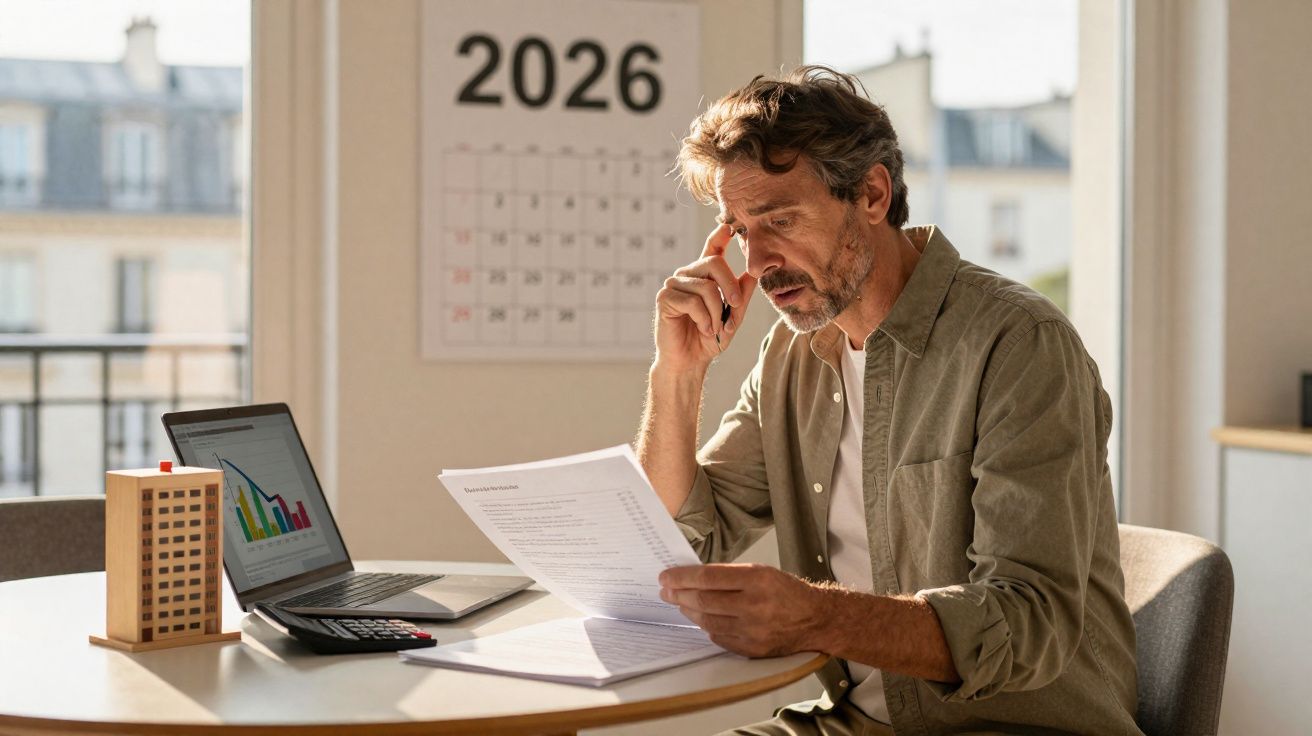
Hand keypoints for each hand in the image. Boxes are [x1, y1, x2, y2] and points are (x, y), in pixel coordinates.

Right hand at [653, 224, 758, 370]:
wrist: (690, 362)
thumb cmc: (710, 338)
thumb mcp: (734, 316)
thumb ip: (742, 295)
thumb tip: (754, 273)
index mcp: (703, 276)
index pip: (712, 248)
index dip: (720, 235)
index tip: (729, 225)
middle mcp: (687, 275)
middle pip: (714, 263)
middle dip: (731, 287)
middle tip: (736, 307)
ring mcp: (674, 284)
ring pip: (707, 287)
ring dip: (717, 312)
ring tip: (714, 328)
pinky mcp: (665, 298)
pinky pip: (694, 302)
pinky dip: (705, 319)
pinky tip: (703, 329)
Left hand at [659, 563, 822, 657]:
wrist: (815, 619)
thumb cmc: (786, 592)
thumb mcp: (762, 572)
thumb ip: (729, 575)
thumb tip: (693, 578)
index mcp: (757, 579)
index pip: (708, 577)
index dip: (682, 577)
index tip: (666, 576)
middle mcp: (755, 605)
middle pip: (703, 600)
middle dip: (679, 595)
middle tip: (666, 591)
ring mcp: (753, 630)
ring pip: (707, 621)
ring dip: (688, 612)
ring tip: (680, 604)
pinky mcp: (752, 649)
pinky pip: (719, 638)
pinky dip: (706, 627)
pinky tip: (701, 619)